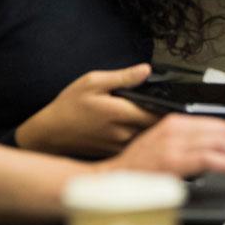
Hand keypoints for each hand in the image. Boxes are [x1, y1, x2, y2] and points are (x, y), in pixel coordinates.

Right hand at [15, 63, 160, 157]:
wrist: (50, 134)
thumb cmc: (69, 106)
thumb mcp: (92, 82)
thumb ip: (122, 77)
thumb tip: (146, 70)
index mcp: (120, 113)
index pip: (158, 114)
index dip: (169, 109)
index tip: (175, 102)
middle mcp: (123, 133)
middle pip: (155, 128)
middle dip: (163, 120)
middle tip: (169, 110)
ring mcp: (119, 147)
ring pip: (147, 139)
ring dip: (153, 131)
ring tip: (156, 121)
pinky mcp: (114, 155)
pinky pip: (136, 147)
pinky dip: (141, 140)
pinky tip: (136, 131)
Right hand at [103, 113, 224, 176]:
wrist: (115, 177)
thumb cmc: (136, 165)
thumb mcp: (160, 141)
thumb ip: (182, 138)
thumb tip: (209, 144)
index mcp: (173, 122)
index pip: (215, 121)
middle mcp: (175, 129)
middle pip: (222, 130)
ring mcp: (175, 145)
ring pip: (220, 142)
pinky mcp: (174, 162)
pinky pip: (210, 158)